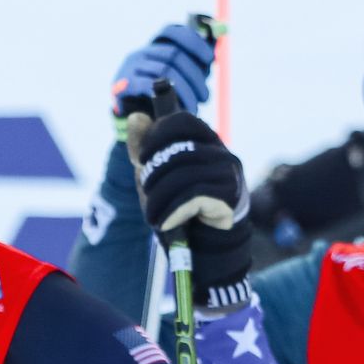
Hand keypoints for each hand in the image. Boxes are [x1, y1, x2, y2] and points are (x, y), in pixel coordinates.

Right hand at [110, 19, 216, 119]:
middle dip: (195, 76)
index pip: (172, 32)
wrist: (126, 123)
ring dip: (185, 90)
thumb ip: (189, 68)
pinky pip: (149, 85)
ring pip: (165, 70)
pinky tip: (176, 109)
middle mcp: (140, 54)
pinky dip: (167, 96)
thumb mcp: (170, 81)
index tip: (210, 58)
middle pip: (173, 53)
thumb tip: (213, 56)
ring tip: (194, 106)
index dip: (194, 41)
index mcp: (152, 48)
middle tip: (205, 96)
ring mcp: (130, 68)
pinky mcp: (123, 85)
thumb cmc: (152, 102)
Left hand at [130, 82, 252, 295]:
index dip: (156, 136)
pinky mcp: (229, 198)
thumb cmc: (180, 206)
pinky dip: (172, 212)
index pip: (181, 120)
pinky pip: (193, 197)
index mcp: (205, 141)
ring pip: (183, 175)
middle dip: (152, 174)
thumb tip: (135, 117)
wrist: (203, 246)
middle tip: (146, 192)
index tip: (143, 159)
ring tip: (153, 215)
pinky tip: (166, 223)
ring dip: (158, 199)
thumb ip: (144, 148)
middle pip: (177, 150)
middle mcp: (221, 153)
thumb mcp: (155, 175)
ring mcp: (228, 174)